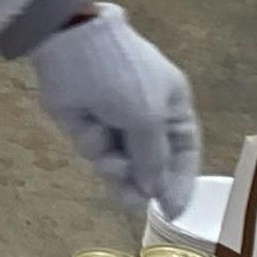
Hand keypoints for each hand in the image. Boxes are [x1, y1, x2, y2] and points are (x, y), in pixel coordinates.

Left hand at [27, 9, 201, 218]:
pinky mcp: (85, 126)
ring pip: (121, 163)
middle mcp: (145, 117)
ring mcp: (114, 123)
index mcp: (172, 106)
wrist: (72, 45)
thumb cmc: (124, 76)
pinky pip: (96, 151)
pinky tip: (99, 144)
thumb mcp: (149, 117)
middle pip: (150, 163)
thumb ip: (155, 157)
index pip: (183, 152)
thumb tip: (156, 190)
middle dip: (144, 183)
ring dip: (120, 172)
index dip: (181, 182)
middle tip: (138, 204)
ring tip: (116, 172)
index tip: (174, 211)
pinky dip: (98, 151)